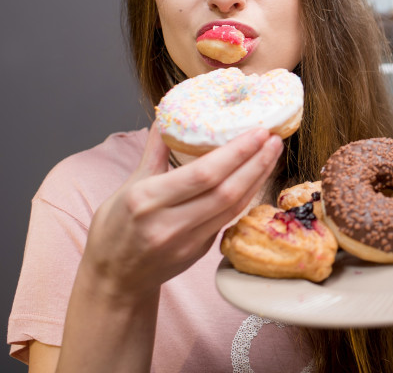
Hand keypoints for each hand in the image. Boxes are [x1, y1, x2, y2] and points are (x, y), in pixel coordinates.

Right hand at [81, 124, 282, 300]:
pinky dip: (247, 196)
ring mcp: (186, 241)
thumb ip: (154, 152)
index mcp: (146, 199)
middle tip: (274, 138)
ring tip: (272, 153)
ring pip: (233, 206)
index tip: (257, 132)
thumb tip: (168, 117)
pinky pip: (230, 219)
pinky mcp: (200, 251)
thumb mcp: (128, 185)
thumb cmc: (115, 228)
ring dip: (257, 178)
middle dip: (255, 162)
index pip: (202, 174)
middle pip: (225, 190)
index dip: (235, 153)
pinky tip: (258, 177)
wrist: (114, 278)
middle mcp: (168, 223)